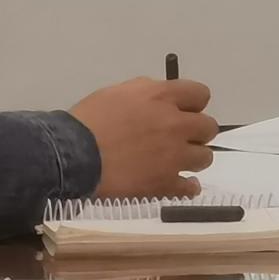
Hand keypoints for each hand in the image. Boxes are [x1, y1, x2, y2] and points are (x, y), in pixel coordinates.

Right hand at [68, 78, 218, 197]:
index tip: (183, 112)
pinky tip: (179, 184)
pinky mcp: (165, 182)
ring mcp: (173, 155)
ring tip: (175, 162)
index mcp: (163, 98)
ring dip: (192, 158)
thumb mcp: (117, 93)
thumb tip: (162, 97)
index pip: (201, 94)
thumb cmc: (87, 121)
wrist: (70, 157)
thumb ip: (147, 92)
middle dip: (195, 132)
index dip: (193, 104)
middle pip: (208, 127)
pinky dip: (187, 186)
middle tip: (178, 138)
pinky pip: (189, 187)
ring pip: (204, 157)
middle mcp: (175, 124)